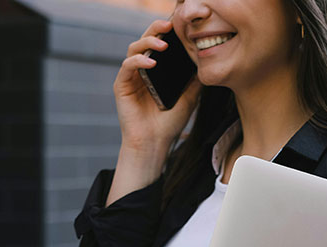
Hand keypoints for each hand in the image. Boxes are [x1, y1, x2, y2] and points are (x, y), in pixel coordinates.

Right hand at [114, 19, 201, 153]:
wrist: (155, 143)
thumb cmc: (170, 123)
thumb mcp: (189, 97)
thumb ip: (194, 79)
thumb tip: (205, 59)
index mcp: (157, 71)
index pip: (160, 44)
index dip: (167, 32)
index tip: (180, 25)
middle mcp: (142, 70)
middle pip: (145, 40)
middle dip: (156, 29)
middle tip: (169, 24)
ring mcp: (131, 77)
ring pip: (134, 48)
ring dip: (148, 42)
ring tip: (163, 44)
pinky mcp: (121, 86)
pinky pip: (127, 66)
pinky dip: (138, 61)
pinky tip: (151, 63)